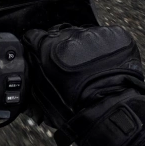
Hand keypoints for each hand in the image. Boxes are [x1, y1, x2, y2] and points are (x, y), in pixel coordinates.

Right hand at [24, 25, 144, 145]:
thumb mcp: (42, 93)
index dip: (37, 45)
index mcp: (48, 47)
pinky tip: (108, 63)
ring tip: (93, 66)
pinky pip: (108, 37)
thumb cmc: (76, 108)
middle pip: (61, 33)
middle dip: (63, 46)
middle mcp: (70, 35)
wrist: (111, 112)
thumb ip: (32, 73)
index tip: (41, 51)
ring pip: (85, 34)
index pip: (35, 35)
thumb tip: (28, 64)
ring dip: (85, 46)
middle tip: (71, 65)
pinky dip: (107, 47)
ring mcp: (94, 34)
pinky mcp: (116, 36)